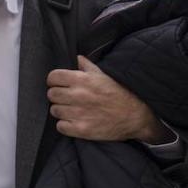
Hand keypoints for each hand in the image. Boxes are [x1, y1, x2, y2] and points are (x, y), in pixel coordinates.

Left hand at [46, 56, 171, 143]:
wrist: (136, 116)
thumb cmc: (120, 94)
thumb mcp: (105, 76)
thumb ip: (88, 67)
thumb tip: (77, 58)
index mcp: (83, 80)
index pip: (53, 77)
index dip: (54, 81)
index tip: (58, 84)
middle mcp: (79, 95)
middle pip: (51, 94)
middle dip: (57, 96)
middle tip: (66, 98)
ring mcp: (79, 113)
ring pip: (54, 110)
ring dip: (61, 110)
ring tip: (72, 110)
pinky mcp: (81, 129)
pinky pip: (60, 126)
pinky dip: (65, 125)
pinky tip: (74, 121)